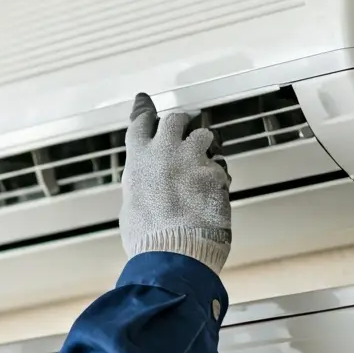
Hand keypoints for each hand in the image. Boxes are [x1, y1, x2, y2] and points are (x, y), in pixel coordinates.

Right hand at [119, 93, 231, 273]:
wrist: (173, 252)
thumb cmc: (148, 238)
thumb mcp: (133, 206)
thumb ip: (142, 185)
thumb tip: (148, 186)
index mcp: (138, 160)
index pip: (140, 124)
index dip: (143, 111)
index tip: (144, 100)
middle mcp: (164, 152)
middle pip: (176, 120)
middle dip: (182, 122)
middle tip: (188, 126)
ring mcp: (192, 159)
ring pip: (204, 135)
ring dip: (206, 144)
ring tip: (207, 158)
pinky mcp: (215, 173)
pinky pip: (220, 167)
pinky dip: (219, 176)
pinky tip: (217, 192)